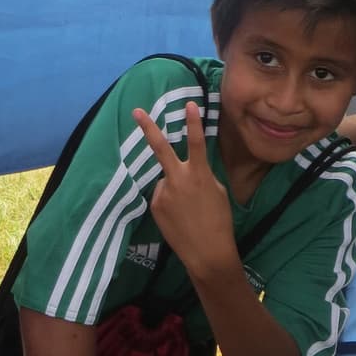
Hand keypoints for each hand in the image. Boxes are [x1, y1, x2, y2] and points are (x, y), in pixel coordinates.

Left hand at [133, 100, 237, 282]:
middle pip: (160, 148)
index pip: (196, 141)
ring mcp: (163, 193)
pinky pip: (162, 195)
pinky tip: (180, 216)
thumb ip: (199, 176)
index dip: (194, 121)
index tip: (190, 103)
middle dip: (148, 127)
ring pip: (167, 180)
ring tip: (188, 210)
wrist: (207, 251)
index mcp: (198, 174)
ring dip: (175, 187)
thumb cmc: (219, 220)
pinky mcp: (155, 206)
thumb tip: (183, 172)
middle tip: (136, 111)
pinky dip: (170, 201)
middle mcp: (177, 179)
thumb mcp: (217, 191)